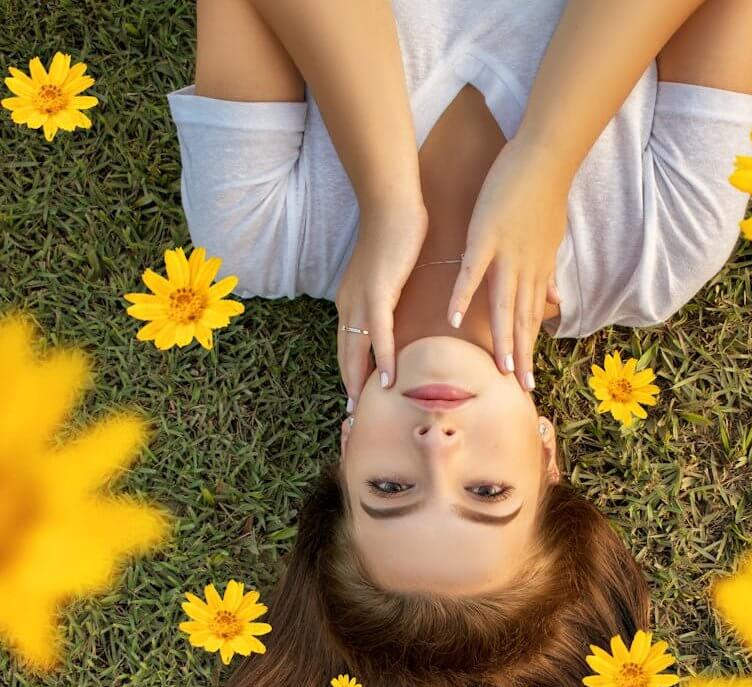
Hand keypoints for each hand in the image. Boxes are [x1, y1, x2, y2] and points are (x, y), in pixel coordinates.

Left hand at [336, 196, 428, 408]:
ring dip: (361, 381)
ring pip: (356, 350)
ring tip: (367, 407)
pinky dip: (383, 359)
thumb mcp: (389, 273)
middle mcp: (349, 304)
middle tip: (355, 414)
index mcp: (350, 301)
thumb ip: (391, 295)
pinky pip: (378, 335)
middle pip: (345, 354)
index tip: (357, 396)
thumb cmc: (396, 232)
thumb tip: (400, 313)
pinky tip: (389, 380)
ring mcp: (361, 299)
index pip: (347, 345)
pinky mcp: (378, 292)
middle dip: (350, 385)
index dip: (350, 372)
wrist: (392, 202)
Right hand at [446, 137, 569, 389]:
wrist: (546, 157)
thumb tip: (558, 302)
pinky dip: (463, 294)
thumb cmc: (545, 194)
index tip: (528, 377)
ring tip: (497, 369)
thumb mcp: (552, 240)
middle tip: (521, 389)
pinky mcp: (486, 235)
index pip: (532, 317)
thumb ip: (549, 275)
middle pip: (522, 320)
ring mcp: (506, 254)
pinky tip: (453, 317)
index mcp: (536, 271)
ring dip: (501, 338)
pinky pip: (472, 271)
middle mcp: (524, 269)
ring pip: (503, 305)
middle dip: (522, 355)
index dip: (529, 347)